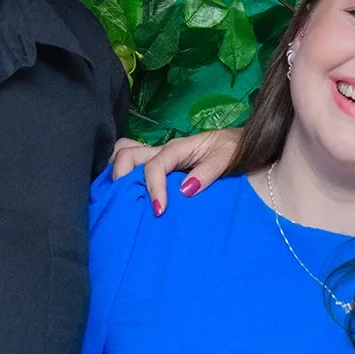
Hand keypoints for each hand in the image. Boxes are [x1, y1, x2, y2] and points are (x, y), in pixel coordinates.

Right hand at [108, 128, 242, 214]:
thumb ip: (207, 173)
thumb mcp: (226, 159)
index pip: (156, 165)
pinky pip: (133, 163)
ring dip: (117, 172)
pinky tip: (124, 193)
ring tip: (119, 197)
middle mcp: (162, 150)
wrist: (236, 142)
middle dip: (121, 177)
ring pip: (125, 154)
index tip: (159, 211)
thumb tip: (185, 190)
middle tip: (126, 203)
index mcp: (178, 149)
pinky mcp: (158, 163)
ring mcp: (158, 155)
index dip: (153, 188)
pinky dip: (122, 174)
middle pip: (128, 154)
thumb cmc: (232, 149)